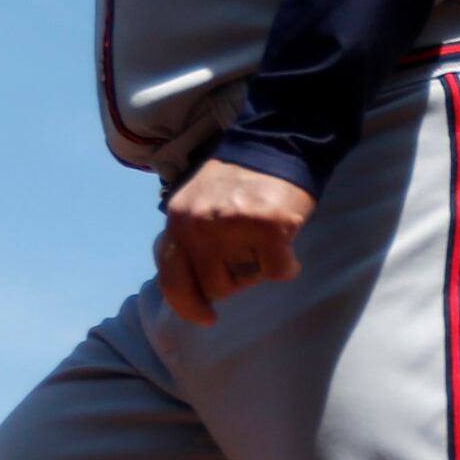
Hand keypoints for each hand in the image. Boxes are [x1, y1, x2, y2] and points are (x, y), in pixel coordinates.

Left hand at [153, 157, 314, 326]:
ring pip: (245, 281)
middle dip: (235, 280)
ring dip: (259, 270)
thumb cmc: (240, 181)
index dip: (188, 306)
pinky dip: (287, 266)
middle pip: (214, 286)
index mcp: (178, 219)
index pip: (171, 279)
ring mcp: (231, 226)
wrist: (277, 143)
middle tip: (249, 257)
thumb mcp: (198, 204)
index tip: (206, 317)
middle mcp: (198, 224)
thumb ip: (189, 239)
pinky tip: (287, 247)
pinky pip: (277, 271)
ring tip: (265, 242)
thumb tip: (191, 285)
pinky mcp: (267, 228)